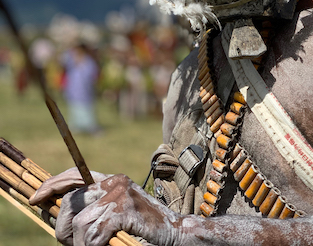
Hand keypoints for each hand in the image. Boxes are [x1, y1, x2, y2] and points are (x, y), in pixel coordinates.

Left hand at [31, 170, 180, 245]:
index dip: (52, 185)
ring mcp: (120, 195)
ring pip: (78, 222)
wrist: (176, 235)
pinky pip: (92, 233)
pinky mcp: (125, 210)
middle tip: (71, 244)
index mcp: (111, 181)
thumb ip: (91, 212)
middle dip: (61, 228)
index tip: (34, 199)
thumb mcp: (113, 217)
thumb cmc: (143, 231)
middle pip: (70, 201)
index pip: (74, 174)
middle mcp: (114, 182)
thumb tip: (55, 214)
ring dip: (79, 244)